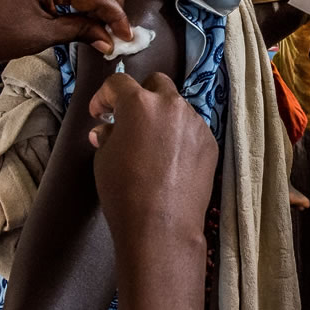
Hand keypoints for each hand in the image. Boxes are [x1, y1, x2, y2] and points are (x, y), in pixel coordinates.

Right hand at [87, 73, 217, 251]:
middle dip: (140, 95)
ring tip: (152, 144)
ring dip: (162, 117)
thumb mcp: (104, 159)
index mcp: (139, 103)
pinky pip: (191, 130)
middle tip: (129, 118)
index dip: (104, 96)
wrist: (162, 226)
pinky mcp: (210, 142)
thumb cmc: (124, 191)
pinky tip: (171, 161)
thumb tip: (107, 129)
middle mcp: (171, 105)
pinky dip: (179, 137)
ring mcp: (195, 122)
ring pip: (177, 108)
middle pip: (156, 84)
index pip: (118, 83)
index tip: (99, 112)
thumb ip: (108, 135)